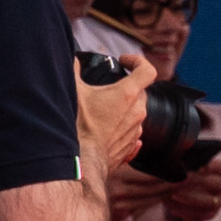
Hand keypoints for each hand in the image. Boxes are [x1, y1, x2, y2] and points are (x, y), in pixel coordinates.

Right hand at [69, 49, 155, 176]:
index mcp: (127, 95)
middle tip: (108, 87)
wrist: (82, 160)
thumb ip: (73, 70)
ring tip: (103, 109)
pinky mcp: (131, 145)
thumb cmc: (78, 126)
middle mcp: (137, 111)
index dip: (138, 61)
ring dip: (124, 107)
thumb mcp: (74, 92)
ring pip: (136, 111)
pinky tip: (107, 126)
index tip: (124, 62)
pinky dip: (122, 125)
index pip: (147, 70)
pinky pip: (132, 130)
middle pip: (141, 91)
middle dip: (127, 85)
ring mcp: (136, 130)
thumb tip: (73, 59)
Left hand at [153, 158, 220, 220]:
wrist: (174, 202)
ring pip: (211, 202)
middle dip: (198, 181)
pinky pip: (201, 215)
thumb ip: (180, 167)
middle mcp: (220, 186)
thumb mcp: (178, 171)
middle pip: (219, 184)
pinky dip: (184, 211)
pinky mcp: (210, 214)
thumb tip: (174, 164)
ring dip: (190, 198)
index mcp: (216, 171)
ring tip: (172, 195)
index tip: (199, 167)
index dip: (213, 167)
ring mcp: (218, 201)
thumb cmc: (176, 181)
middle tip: (180, 180)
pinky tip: (171, 208)